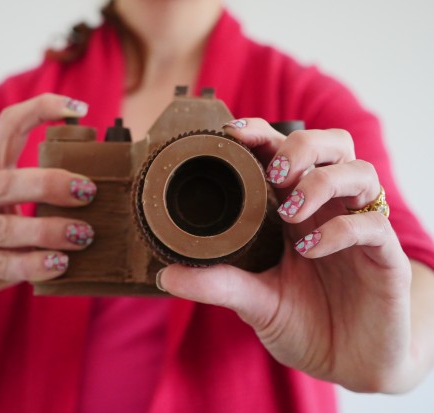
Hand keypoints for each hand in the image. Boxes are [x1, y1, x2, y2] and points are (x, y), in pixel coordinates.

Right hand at [0, 94, 94, 321]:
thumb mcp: (9, 216)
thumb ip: (38, 205)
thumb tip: (97, 197)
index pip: (7, 126)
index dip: (41, 110)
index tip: (80, 109)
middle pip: (8, 181)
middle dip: (52, 184)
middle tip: (89, 192)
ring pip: (5, 227)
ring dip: (49, 230)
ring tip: (83, 235)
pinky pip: (1, 262)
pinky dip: (34, 264)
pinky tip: (59, 264)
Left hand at [158, 118, 413, 391]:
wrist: (344, 364)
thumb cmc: (302, 323)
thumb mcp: (254, 301)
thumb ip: (217, 283)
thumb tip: (164, 275)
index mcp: (297, 209)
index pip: (286, 152)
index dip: (263, 134)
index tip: (233, 133)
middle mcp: (330, 210)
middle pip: (333, 145)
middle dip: (301, 146)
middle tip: (274, 174)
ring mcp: (360, 229)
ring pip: (360, 172)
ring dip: (322, 181)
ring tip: (289, 212)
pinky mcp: (385, 257)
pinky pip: (372, 225)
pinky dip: (340, 229)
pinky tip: (309, 249)